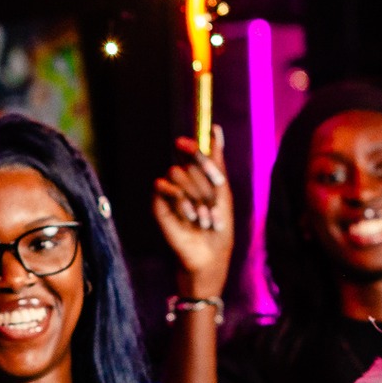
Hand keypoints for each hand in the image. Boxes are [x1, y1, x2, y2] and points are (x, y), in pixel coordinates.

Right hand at [150, 128, 233, 298]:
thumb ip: (217, 160)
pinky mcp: (158, 204)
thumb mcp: (223, 190)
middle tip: (213, 207)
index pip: (193, 151)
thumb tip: (216, 128)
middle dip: (204, 185)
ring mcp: (170, 192)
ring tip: (203, 218)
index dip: (192, 146)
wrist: (209, 254)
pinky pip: (162, 186)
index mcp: (200, 176)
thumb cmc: (219, 225)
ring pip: (176, 173)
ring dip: (194, 195)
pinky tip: (190, 216)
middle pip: (188, 164)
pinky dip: (179, 199)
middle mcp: (183, 181)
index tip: (186, 143)